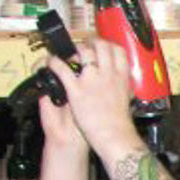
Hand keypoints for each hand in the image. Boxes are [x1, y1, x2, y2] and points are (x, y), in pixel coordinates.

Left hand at [44, 39, 140, 161]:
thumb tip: (122, 80)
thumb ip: (123, 85)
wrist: (114, 137)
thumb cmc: (120, 122)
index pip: (117, 50)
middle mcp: (108, 75)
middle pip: (100, 45)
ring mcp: (92, 81)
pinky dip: (54, 62)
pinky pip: (62, 68)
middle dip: (89, 43)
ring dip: (74, 50)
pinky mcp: (76, 90)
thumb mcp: (127, 98)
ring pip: (83, 51)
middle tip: (83, 49)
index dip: (107, 45)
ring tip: (69, 56)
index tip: (101, 47)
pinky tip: (52, 63)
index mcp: (122, 77)